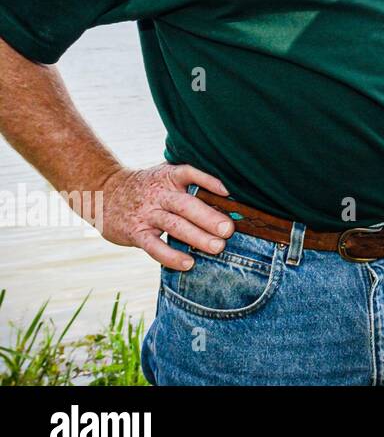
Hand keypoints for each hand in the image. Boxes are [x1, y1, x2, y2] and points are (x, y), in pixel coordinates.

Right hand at [100, 163, 236, 269]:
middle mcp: (158, 194)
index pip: (189, 173)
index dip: (208, 180)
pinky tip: (188, 263)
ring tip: (217, 247)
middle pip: (186, 205)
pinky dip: (171, 256)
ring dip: (197, 237)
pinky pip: (154, 246)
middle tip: (229, 230)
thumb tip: (227, 196)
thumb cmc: (146, 187)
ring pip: (174, 225)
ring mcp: (146, 214)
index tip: (227, 191)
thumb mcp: (163, 176)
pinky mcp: (135, 232)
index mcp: (168, 177)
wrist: (103, 192)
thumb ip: (188, 182)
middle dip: (209, 217)